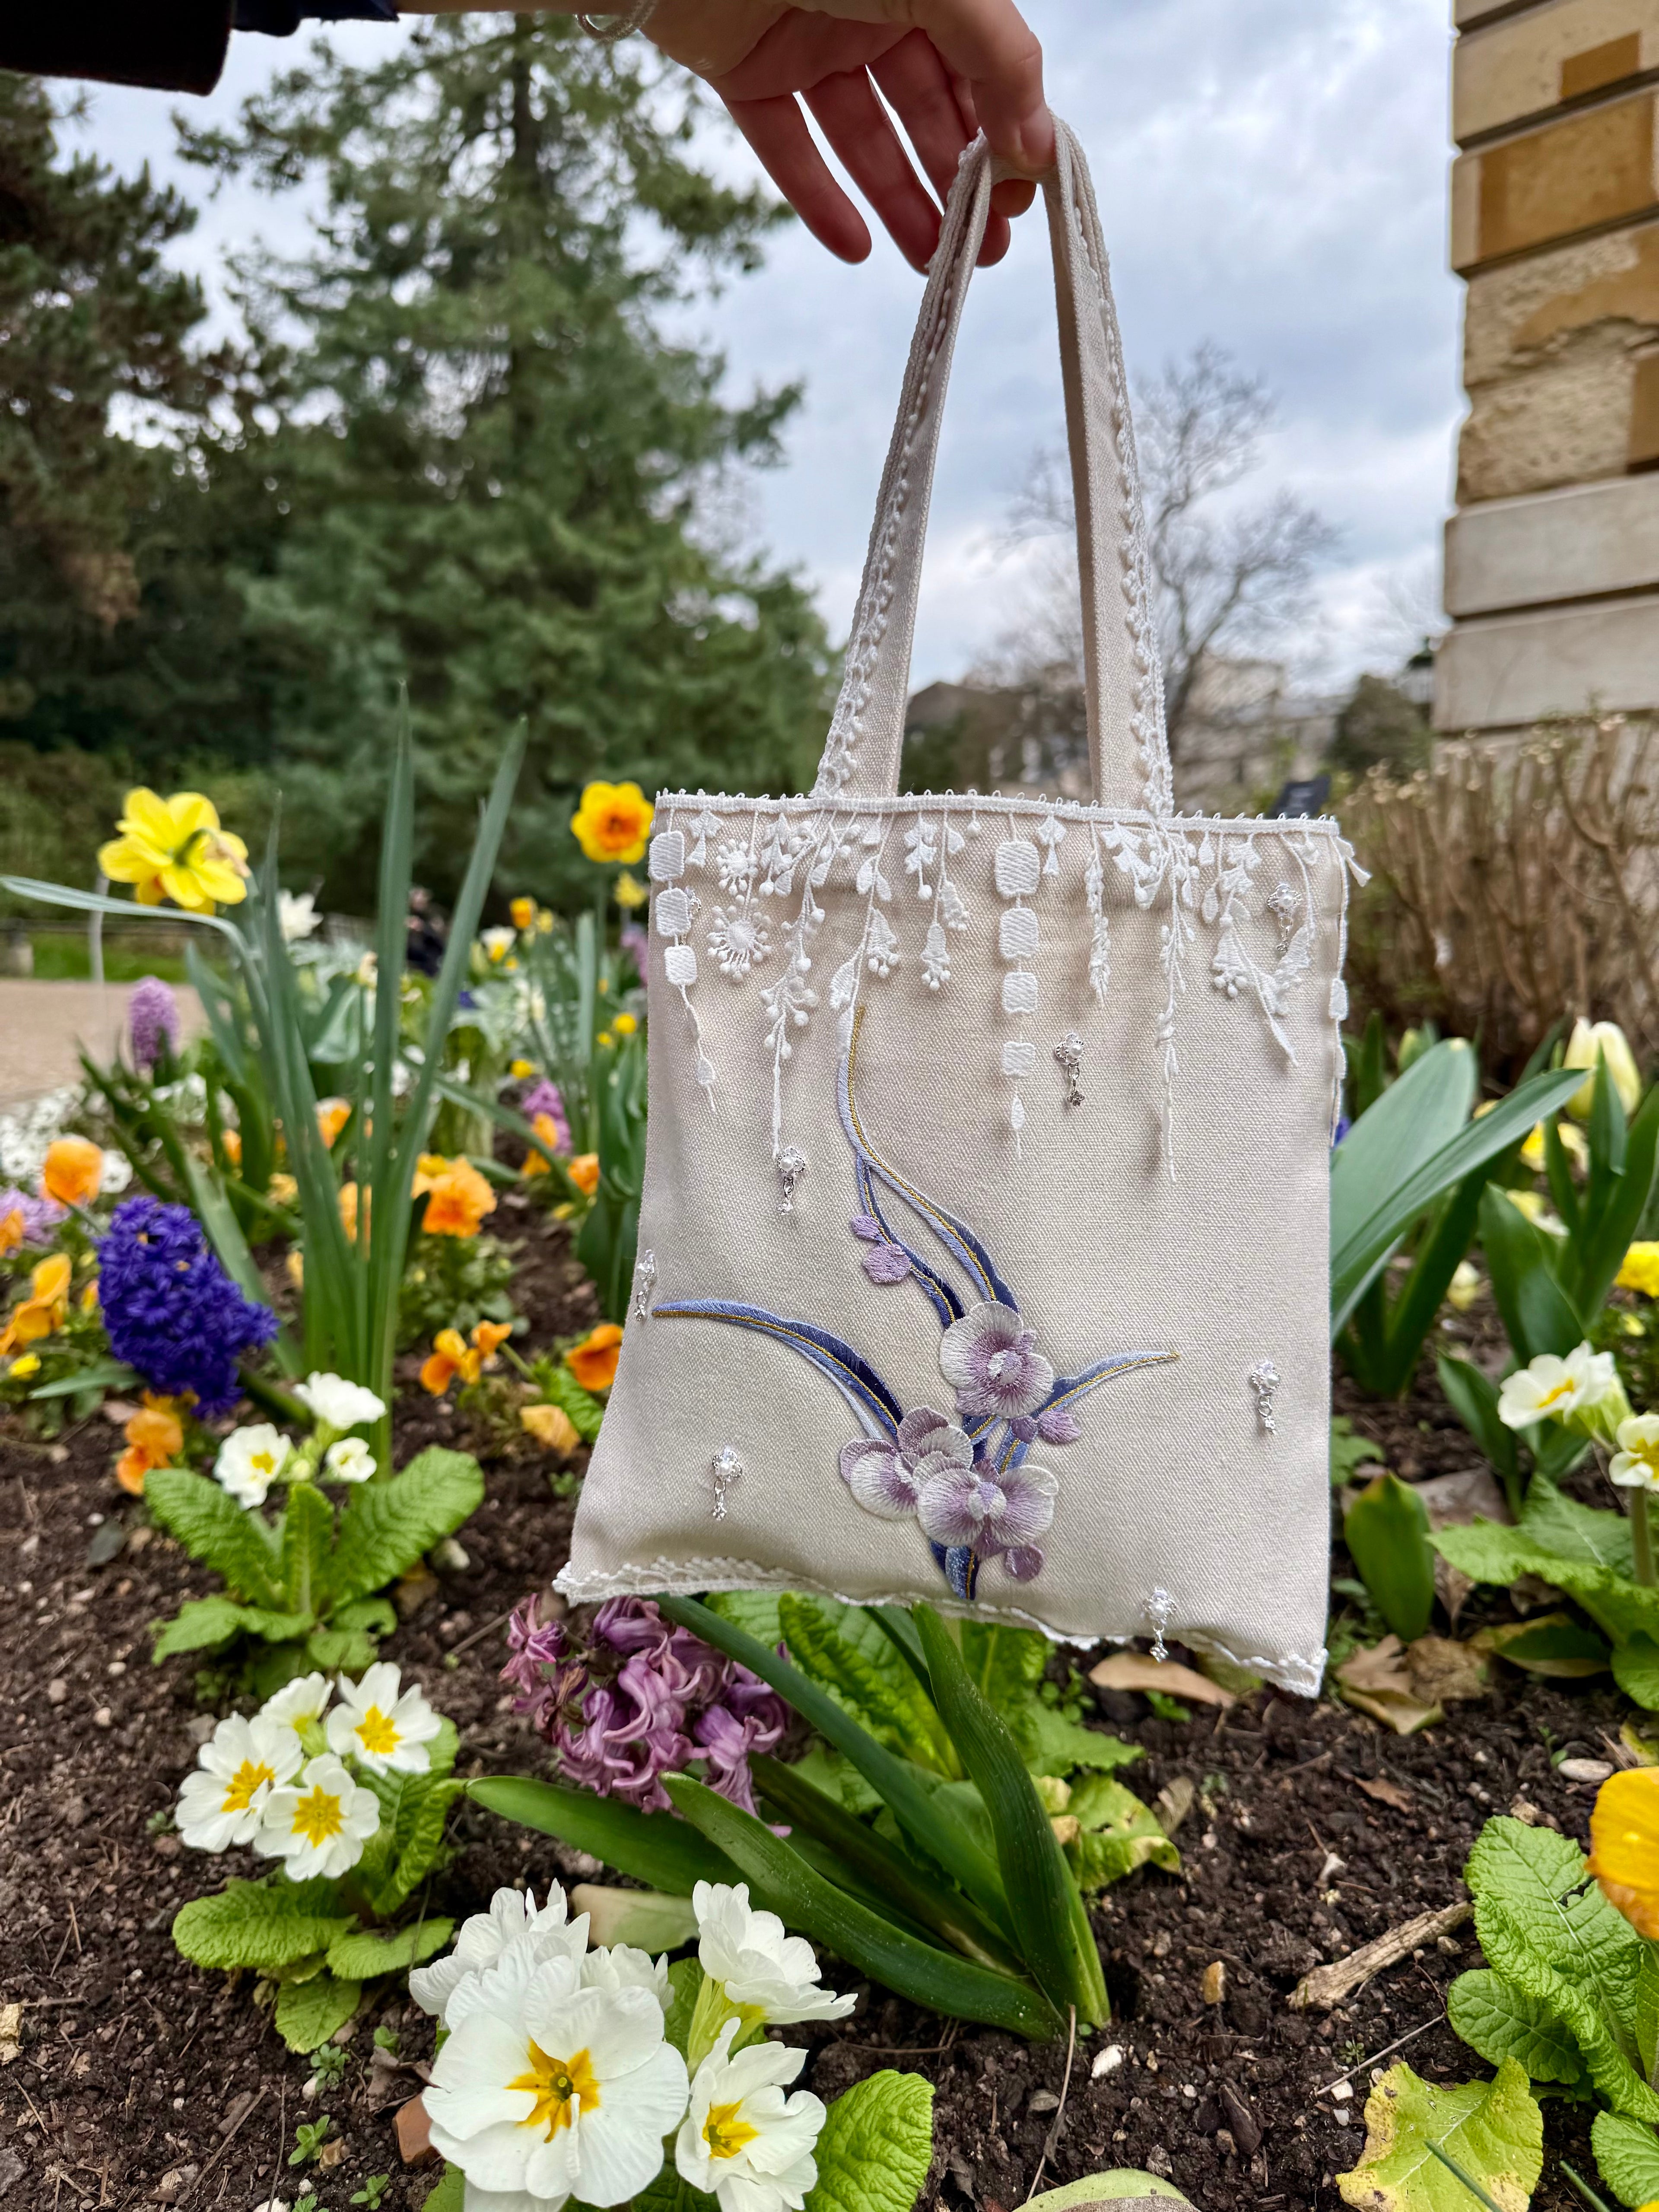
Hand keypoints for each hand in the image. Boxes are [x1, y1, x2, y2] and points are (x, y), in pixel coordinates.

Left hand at [643, 0, 1052, 269]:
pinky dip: (819, 200)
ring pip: (860, 137)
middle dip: (956, 181)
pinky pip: (787, 147)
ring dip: (899, 203)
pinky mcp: (744, 73)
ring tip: (931, 263)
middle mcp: (866, 9)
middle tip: (984, 250)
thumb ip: (998, 57)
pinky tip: (857, 250)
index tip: (1018, 198)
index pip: (977, 66)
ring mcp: (803, 42)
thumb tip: (1037, 143)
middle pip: (922, 109)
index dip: (1002, 131)